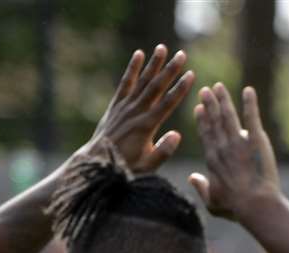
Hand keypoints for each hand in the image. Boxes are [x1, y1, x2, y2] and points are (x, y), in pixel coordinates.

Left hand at [85, 45, 194, 174]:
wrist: (98, 162)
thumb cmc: (126, 167)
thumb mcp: (148, 166)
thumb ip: (163, 151)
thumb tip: (177, 135)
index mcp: (147, 126)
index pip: (167, 103)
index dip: (180, 88)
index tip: (191, 75)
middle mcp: (136, 112)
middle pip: (156, 87)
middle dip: (170, 70)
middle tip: (182, 55)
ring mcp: (125, 107)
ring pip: (142, 81)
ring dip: (153, 64)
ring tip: (163, 48)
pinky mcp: (116, 105)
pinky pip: (125, 83)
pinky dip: (133, 69)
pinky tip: (139, 54)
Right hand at [189, 84, 280, 220]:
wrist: (256, 205)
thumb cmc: (235, 208)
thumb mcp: (212, 203)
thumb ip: (201, 189)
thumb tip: (192, 178)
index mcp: (212, 160)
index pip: (205, 135)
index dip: (201, 120)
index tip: (198, 108)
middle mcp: (223, 147)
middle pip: (214, 121)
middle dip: (209, 104)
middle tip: (205, 90)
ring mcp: (239, 142)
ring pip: (228, 116)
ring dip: (223, 99)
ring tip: (219, 86)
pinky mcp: (256, 140)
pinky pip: (252, 117)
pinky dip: (250, 103)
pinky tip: (248, 90)